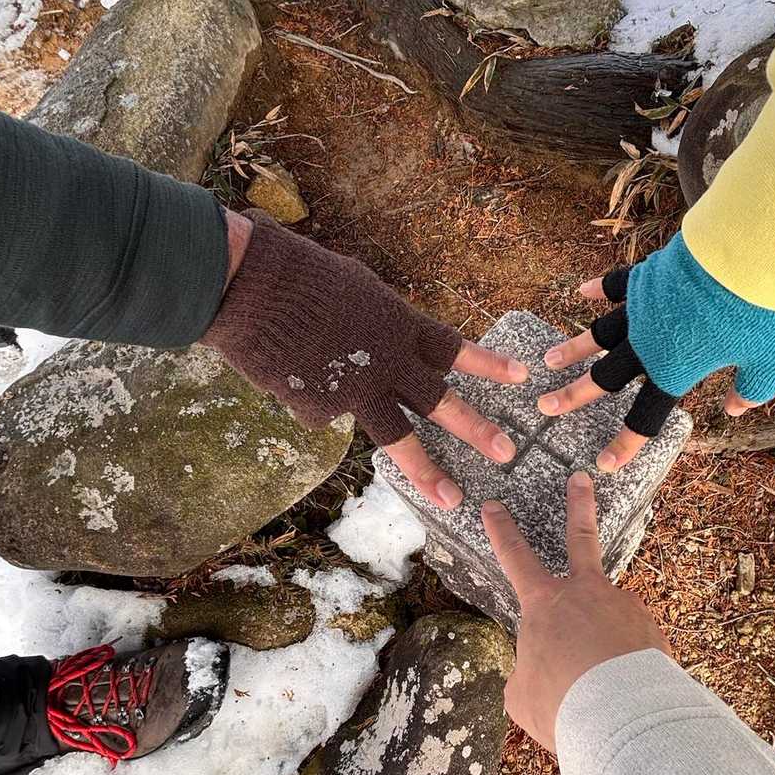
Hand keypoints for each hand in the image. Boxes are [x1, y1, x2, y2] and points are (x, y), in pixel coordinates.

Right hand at [206, 210, 528, 509]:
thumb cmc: (300, 275)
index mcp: (398, 324)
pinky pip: (322, 411)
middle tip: (507, 452)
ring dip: (428, 470)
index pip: (453, 347)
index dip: (487, 363)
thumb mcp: (356, 291)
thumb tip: (385, 348)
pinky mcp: (320, 408)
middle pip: (440, 401)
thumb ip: (378, 325)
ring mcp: (355, 390)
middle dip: (476, 427)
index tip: (522, 376)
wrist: (252, 286)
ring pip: (398, 436)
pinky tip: (290, 373)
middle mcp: (387, 361)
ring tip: (452, 498)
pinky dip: (311, 397)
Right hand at [482, 471, 669, 753]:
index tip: (493, 506)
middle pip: (580, 538)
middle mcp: (586, 593)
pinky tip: (622, 695)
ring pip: (606, 624)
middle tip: (581, 480)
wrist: (623, 716)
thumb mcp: (522, 693)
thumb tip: (545, 669)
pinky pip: (629, 649)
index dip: (502, 531)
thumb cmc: (562, 704)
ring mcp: (623, 605)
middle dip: (578, 506)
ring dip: (601, 652)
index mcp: (544, 604)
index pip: (515, 557)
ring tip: (599, 691)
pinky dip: (622, 669)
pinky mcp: (650, 628)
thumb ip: (528, 671)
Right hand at [537, 233, 774, 472]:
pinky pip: (614, 285)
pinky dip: (597, 290)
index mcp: (674, 372)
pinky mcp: (646, 277)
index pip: (644, 419)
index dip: (624, 445)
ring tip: (549, 361)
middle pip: (603, 377)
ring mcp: (642, 308)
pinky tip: (581, 293)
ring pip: (598, 333)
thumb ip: (751, 390)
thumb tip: (735, 409)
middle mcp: (648, 345)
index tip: (603, 464)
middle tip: (545, 407)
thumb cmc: (762, 309)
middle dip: (573, 395)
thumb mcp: (769, 359)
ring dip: (573, 348)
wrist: (748, 248)